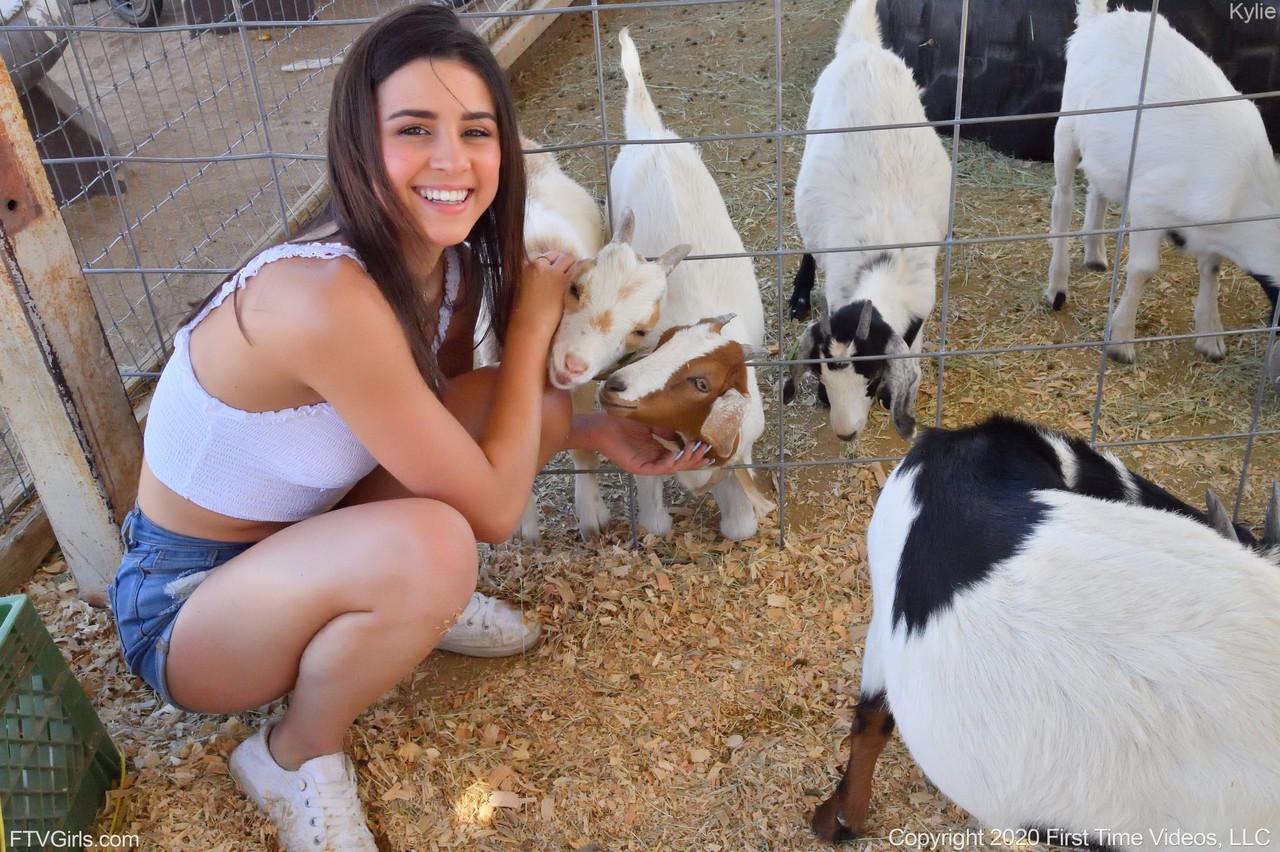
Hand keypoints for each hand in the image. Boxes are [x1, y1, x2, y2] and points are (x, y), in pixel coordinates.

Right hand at [514, 250, 576, 336]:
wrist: (529, 329)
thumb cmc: (522, 316)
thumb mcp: (520, 290)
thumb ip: (529, 279)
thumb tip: (543, 279)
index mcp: (522, 266)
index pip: (539, 256)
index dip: (548, 265)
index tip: (553, 273)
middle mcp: (536, 264)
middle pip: (554, 254)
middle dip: (561, 263)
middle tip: (566, 276)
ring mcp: (550, 271)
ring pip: (567, 258)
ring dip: (572, 266)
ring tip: (576, 278)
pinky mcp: (563, 280)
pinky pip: (578, 267)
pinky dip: (583, 270)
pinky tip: (587, 276)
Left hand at [590, 414, 715, 475]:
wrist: (600, 425)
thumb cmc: (622, 422)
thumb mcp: (650, 423)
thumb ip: (666, 429)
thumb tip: (684, 430)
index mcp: (656, 451)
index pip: (680, 457)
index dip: (694, 455)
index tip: (709, 450)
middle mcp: (653, 460)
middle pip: (679, 464)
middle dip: (695, 460)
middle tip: (709, 454)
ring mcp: (646, 465)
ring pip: (672, 467)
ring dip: (686, 460)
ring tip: (697, 450)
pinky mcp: (638, 467)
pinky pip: (658, 468)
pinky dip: (670, 462)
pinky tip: (679, 454)